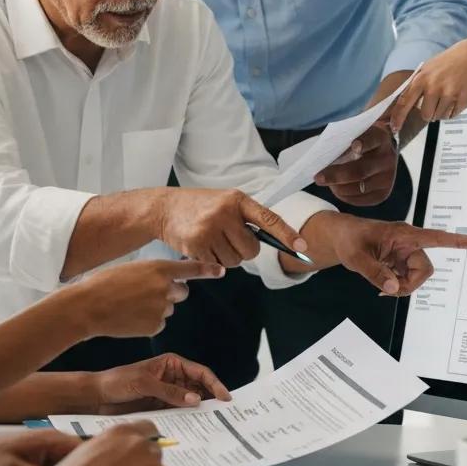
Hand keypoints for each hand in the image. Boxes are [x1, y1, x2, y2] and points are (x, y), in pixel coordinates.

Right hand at [74, 258, 224, 337]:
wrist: (88, 306)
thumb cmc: (104, 284)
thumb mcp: (131, 268)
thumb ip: (153, 273)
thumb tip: (168, 281)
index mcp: (159, 268)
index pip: (191, 268)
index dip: (208, 269)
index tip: (221, 270)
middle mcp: (165, 287)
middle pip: (182, 292)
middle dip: (170, 293)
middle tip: (147, 293)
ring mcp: (162, 308)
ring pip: (169, 309)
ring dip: (156, 308)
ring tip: (131, 305)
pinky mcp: (155, 326)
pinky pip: (159, 324)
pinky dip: (149, 322)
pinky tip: (131, 318)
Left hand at [92, 353, 231, 413]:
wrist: (98, 397)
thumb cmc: (117, 382)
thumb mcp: (144, 384)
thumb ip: (169, 392)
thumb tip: (195, 400)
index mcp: (171, 363)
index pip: (199, 372)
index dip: (214, 384)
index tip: (225, 398)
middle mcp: (173, 377)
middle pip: (199, 388)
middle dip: (212, 399)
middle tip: (226, 415)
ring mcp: (169, 394)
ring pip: (192, 402)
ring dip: (202, 411)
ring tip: (215, 424)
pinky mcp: (163, 408)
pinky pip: (181, 413)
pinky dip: (189, 419)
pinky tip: (196, 428)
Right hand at [156, 188, 307, 267]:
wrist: (163, 208)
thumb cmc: (199, 206)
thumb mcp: (224, 202)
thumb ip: (245, 218)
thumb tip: (273, 242)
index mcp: (237, 199)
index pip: (268, 218)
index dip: (287, 233)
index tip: (302, 246)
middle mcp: (224, 213)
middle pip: (251, 250)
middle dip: (243, 250)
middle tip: (227, 239)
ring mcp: (210, 228)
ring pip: (235, 261)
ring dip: (226, 257)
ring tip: (211, 240)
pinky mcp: (196, 244)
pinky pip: (217, 266)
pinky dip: (211, 261)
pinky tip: (200, 246)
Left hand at [304, 212, 466, 294]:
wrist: (338, 237)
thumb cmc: (348, 239)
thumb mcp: (356, 257)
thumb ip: (374, 272)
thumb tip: (394, 288)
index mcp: (402, 234)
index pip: (434, 237)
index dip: (457, 241)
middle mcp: (408, 243)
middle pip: (424, 268)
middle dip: (410, 283)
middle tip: (387, 289)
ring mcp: (404, 253)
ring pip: (416, 276)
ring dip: (402, 286)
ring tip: (380, 285)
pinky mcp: (399, 261)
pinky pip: (407, 278)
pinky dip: (397, 285)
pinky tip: (382, 285)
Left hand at [314, 123, 397, 206]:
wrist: (381, 153)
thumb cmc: (359, 141)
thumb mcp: (355, 134)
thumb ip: (343, 141)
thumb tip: (322, 156)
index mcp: (380, 138)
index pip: (372, 140)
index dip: (364, 143)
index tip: (354, 145)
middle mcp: (387, 159)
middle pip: (360, 170)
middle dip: (336, 175)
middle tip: (318, 178)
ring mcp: (388, 178)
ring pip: (358, 188)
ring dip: (337, 187)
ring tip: (325, 181)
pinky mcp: (382, 194)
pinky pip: (359, 199)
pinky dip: (344, 195)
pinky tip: (336, 188)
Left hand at [388, 36, 466, 132]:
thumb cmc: (448, 61)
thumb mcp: (427, 68)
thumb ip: (416, 85)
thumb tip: (405, 103)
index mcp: (421, 79)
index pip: (404, 103)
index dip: (398, 118)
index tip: (394, 127)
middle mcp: (434, 88)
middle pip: (425, 115)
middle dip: (428, 113)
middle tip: (435, 102)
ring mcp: (449, 94)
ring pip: (439, 117)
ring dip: (442, 111)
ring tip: (447, 96)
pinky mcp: (463, 100)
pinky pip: (453, 115)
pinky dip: (453, 110)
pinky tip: (456, 97)